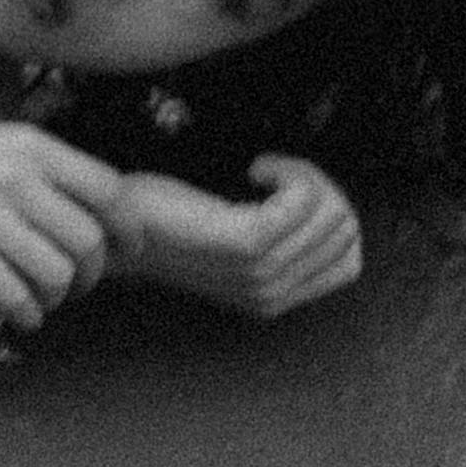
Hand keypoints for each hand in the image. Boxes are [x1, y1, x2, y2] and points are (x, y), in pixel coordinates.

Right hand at [0, 119, 123, 334]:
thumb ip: (43, 170)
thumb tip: (95, 211)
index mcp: (30, 146)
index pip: (108, 191)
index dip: (127, 228)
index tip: (127, 248)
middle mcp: (14, 177)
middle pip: (88, 241)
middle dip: (91, 273)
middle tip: (78, 285)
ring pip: (56, 274)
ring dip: (58, 297)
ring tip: (45, 300)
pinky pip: (15, 296)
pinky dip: (27, 314)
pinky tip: (21, 315)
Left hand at [105, 155, 365, 320]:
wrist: (114, 228)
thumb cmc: (169, 222)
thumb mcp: (236, 243)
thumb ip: (282, 243)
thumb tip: (332, 211)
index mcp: (276, 299)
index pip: (351, 260)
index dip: (334, 215)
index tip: (291, 192)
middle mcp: (274, 294)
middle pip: (345, 230)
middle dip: (322, 188)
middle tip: (277, 174)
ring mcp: (261, 272)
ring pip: (331, 212)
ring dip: (305, 176)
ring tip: (263, 171)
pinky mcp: (245, 244)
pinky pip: (303, 199)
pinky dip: (289, 171)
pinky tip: (255, 168)